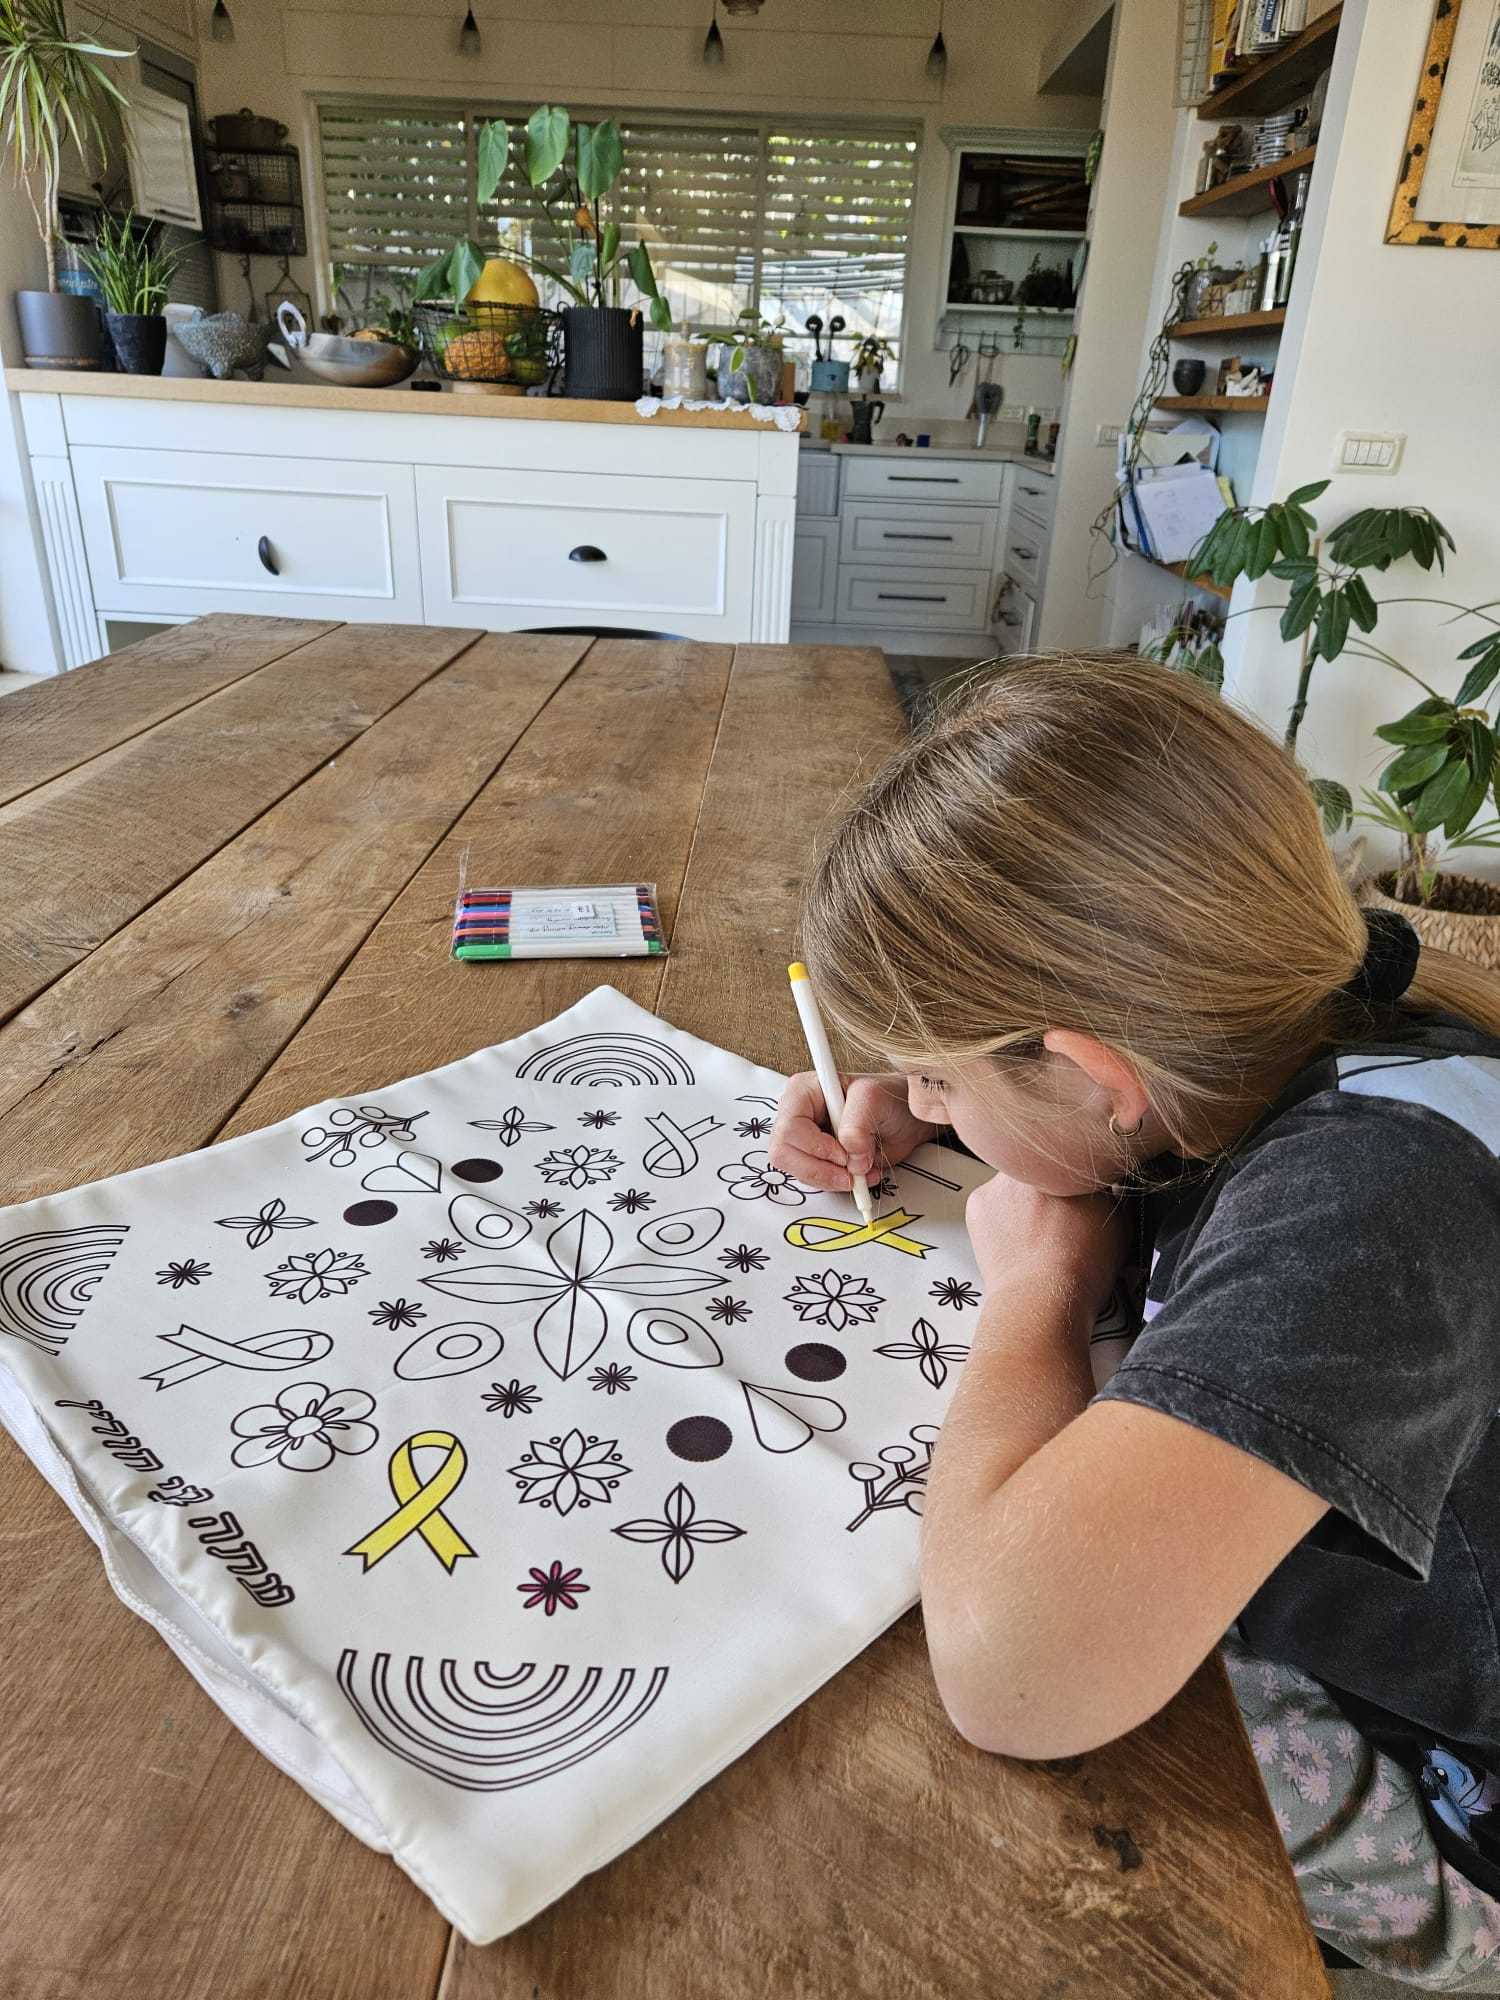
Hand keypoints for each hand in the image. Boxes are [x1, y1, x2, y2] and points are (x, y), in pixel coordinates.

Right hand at [769, 1071, 934, 1195]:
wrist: (904, 1119)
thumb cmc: (889, 1099)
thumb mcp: (876, 1099)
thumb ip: (858, 1121)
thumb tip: (849, 1151)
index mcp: (804, 1091)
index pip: (790, 1127)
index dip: (814, 1146)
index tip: (843, 1154)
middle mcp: (798, 1114)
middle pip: (784, 1153)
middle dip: (819, 1169)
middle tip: (849, 1173)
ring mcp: (804, 1139)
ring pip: (797, 1171)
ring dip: (830, 1179)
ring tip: (860, 1172)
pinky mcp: (814, 1159)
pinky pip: (813, 1181)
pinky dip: (837, 1184)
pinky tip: (858, 1175)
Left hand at [965, 1173, 1127, 1325]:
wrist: (1042, 1298)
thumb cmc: (1083, 1268)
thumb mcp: (1119, 1222)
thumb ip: (1110, 1193)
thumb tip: (1103, 1189)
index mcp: (1070, 1163)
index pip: (1074, 1165)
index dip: (1081, 1186)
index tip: (1082, 1203)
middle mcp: (1033, 1164)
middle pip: (1042, 1171)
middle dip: (1049, 1190)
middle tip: (1058, 1221)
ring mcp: (1001, 1180)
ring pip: (1014, 1185)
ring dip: (1023, 1202)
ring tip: (1035, 1235)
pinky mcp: (978, 1202)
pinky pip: (992, 1202)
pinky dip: (1000, 1218)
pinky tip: (1015, 1240)